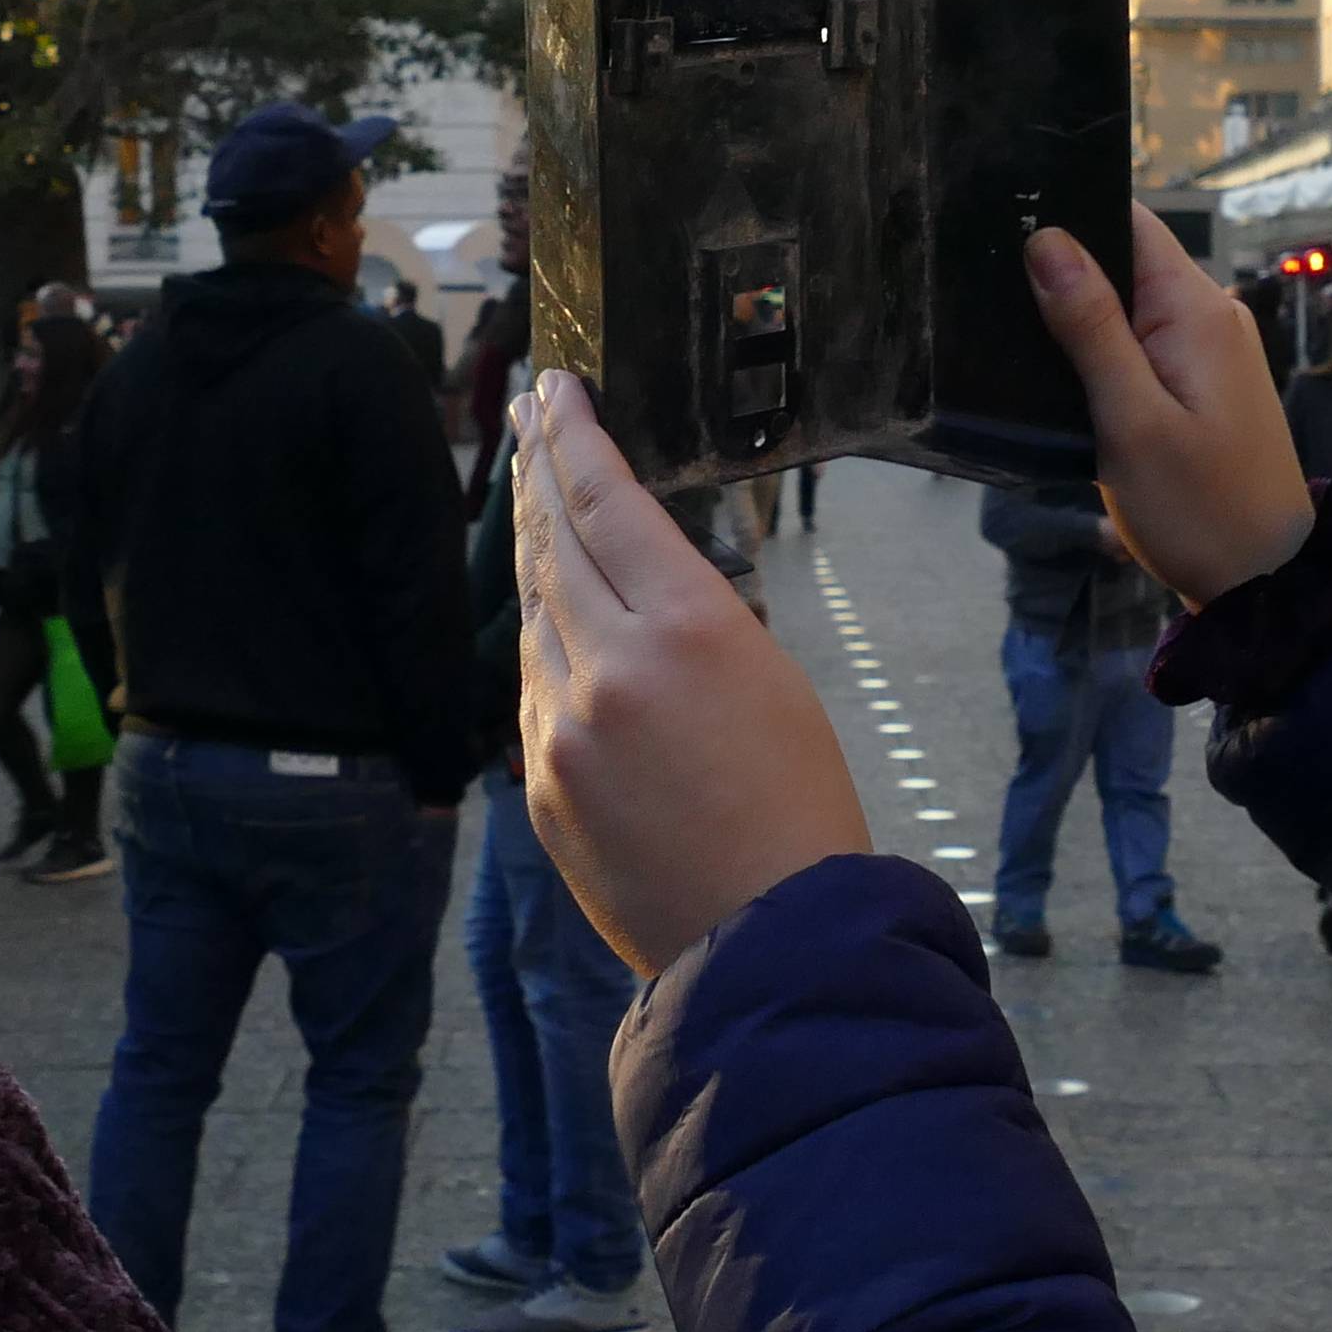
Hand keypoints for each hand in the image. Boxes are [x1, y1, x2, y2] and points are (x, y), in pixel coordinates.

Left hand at [512, 370, 867, 971]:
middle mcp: (609, 666)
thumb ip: (688, 617)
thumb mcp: (770, 678)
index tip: (557, 390)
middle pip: (551, 541)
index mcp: (687, 627)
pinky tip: (553, 622)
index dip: (574, 436)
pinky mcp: (538, 782)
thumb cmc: (800, 808)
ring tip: (536, 503)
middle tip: (531, 417)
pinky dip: (545, 645)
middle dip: (539, 471)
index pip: (606, 501)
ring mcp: (561, 728)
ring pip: (534, 613)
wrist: (769, 941)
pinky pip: (533, 690)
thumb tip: (626, 578)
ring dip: (535, 554)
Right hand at [1028, 206, 1316, 602]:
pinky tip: (1065, 380)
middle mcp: (1212, 316)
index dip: (1073, 214)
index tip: (1009, 223)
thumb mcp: (1131, 421)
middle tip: (993, 292)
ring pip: (1130, 306)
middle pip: (1127, 260)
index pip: (1132, 222)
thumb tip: (1049, 241)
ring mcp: (1211, 353)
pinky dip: (1103, 355)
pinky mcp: (1204, 388)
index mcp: (1197, 310)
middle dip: (1066, 270)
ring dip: (1080, 318)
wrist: (1269, 586)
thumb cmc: (1200, 510)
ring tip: (1018, 338)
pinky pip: (1144, 345)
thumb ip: (1090, 328)